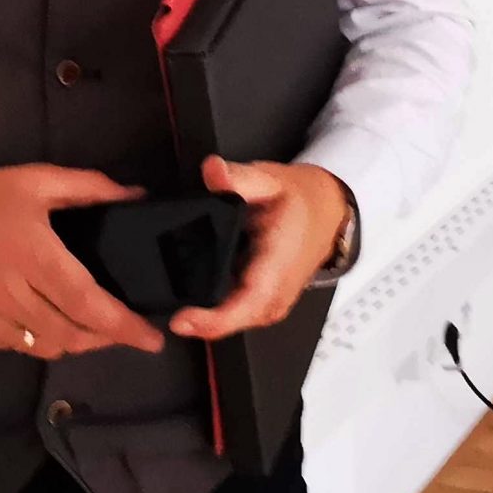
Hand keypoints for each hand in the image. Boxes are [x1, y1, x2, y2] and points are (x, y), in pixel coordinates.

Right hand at [0, 164, 165, 360]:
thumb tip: (135, 195)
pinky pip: (18, 348)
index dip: (124, 326)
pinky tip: (47, 322)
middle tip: (124, 327)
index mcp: (34, 256)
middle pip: (72, 334)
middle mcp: (12, 295)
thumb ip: (89, 188)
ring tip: (91, 326)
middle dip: (106, 336)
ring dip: (75, 341)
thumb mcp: (35, 180)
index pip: (89, 303)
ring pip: (47, 347)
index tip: (153, 339)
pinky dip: (40, 340)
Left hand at [168, 158, 347, 341]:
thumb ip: (238, 177)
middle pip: (236, 320)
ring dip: (207, 318)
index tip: (181, 320)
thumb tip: (212, 170)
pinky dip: (216, 313)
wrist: (325, 213)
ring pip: (236, 323)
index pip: (249, 302)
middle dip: (200, 321)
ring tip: (179, 303)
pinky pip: (238, 316)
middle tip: (167, 308)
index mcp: (280, 261)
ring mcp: (274, 303)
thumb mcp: (269, 179)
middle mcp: (279, 291)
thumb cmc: (299, 200)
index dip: (214, 319)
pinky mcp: (266, 306)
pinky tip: (198, 299)